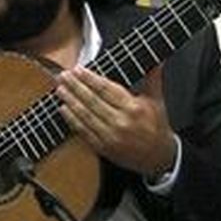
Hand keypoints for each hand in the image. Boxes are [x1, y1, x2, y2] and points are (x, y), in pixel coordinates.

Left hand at [54, 66, 175, 176]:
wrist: (159, 158)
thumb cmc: (157, 127)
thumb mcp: (157, 102)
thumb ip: (153, 79)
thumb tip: (157, 61)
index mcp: (133, 108)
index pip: (107, 89)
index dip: (90, 78)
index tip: (78, 69)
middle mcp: (121, 122)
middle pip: (93, 100)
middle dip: (76, 87)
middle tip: (63, 76)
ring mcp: (111, 136)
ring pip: (86, 116)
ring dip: (71, 101)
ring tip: (60, 89)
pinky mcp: (104, 148)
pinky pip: (85, 132)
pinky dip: (72, 121)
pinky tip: (63, 110)